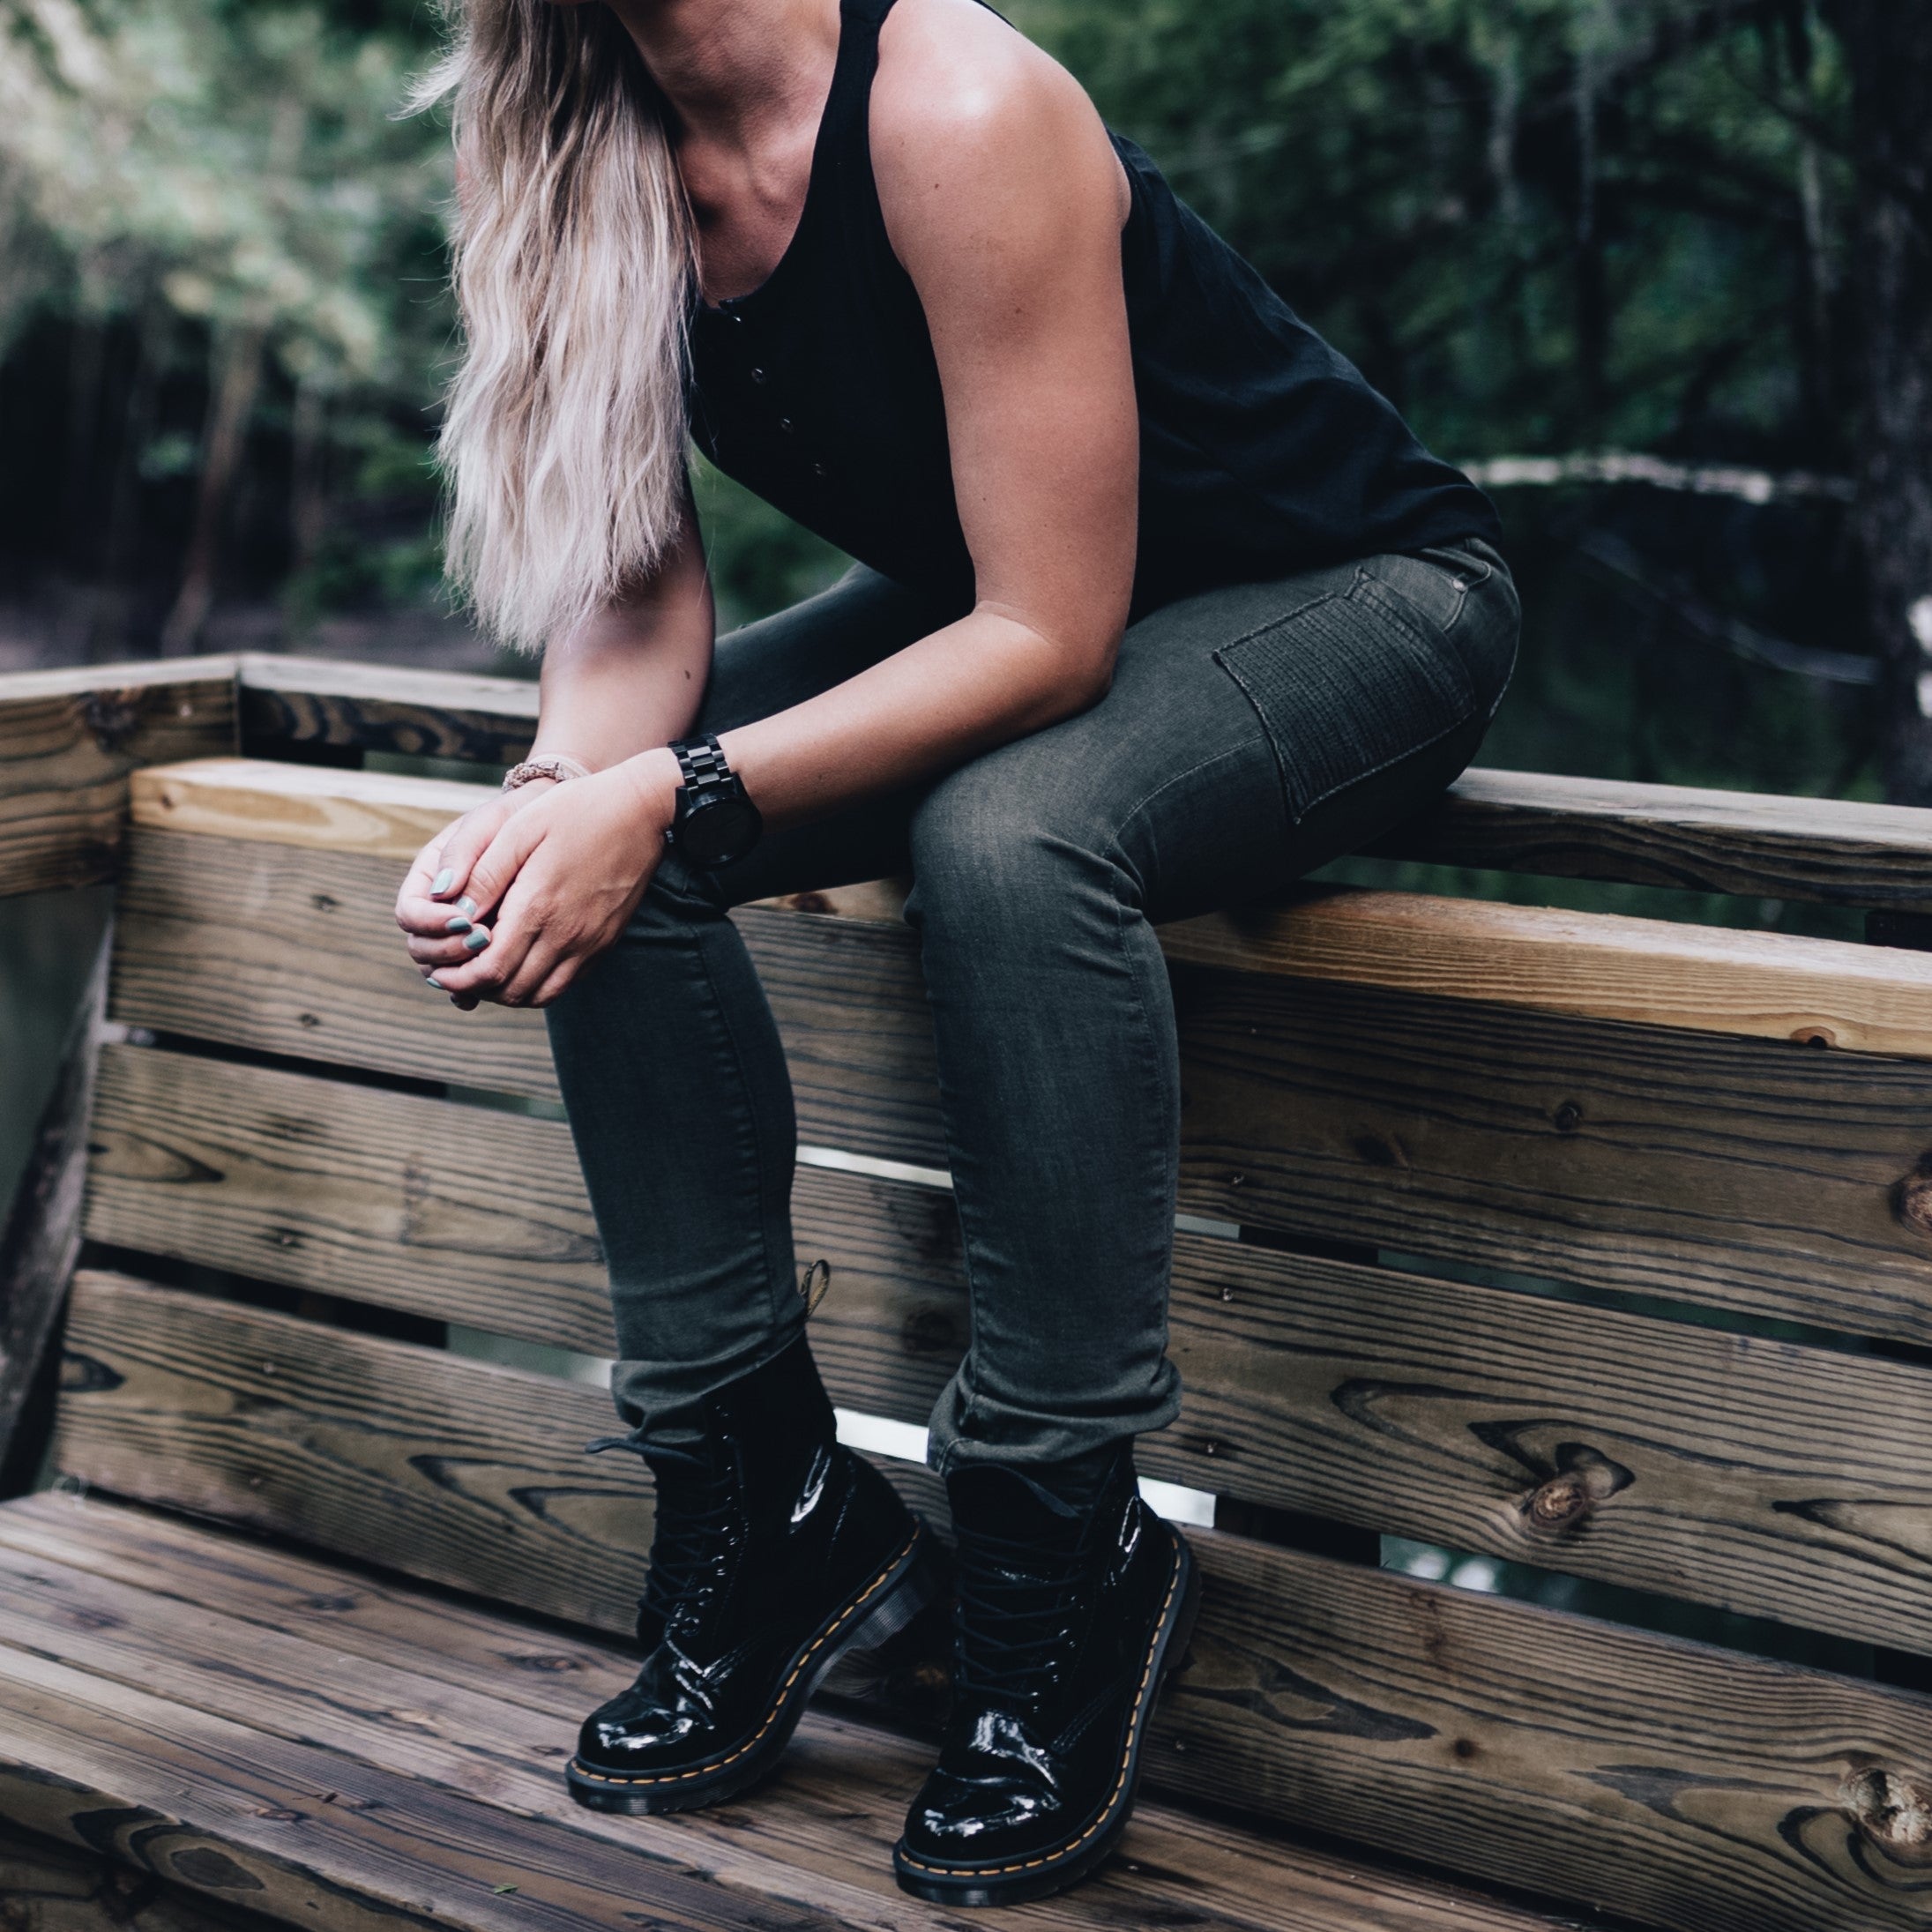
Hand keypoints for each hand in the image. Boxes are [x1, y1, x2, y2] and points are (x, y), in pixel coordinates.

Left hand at [394, 752, 678, 1008]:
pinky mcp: (604, 943)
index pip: (489, 970)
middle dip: (476, 989)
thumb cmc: (576, 811)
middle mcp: (566, 934)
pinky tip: (521, 963)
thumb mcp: (519, 830)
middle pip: (511, 990)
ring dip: (506, 992)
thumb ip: (482, 873)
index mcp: (538, 906)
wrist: (642, 810)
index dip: (458, 978)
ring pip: (539, 994)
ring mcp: (589, 943)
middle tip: (455, 975)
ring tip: (485, 972)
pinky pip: (565, 983)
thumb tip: (443, 904)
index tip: (438, 971)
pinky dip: (536, 985)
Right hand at [395, 779, 554, 982]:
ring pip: (442, 969)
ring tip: (494, 960)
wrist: (549, 825)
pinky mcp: (484, 950)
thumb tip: (443, 893)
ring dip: (461, 973)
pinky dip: (474, 989)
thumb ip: (464, 854)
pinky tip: (492, 990)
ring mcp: (458, 933)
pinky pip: (469, 980)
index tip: (464, 918)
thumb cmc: (515, 818)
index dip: (430, 923)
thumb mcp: (489, 825)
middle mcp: (437, 910)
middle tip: (483, 939)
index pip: (409, 913)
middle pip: (420, 948)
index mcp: (428, 879)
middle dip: (446, 950)